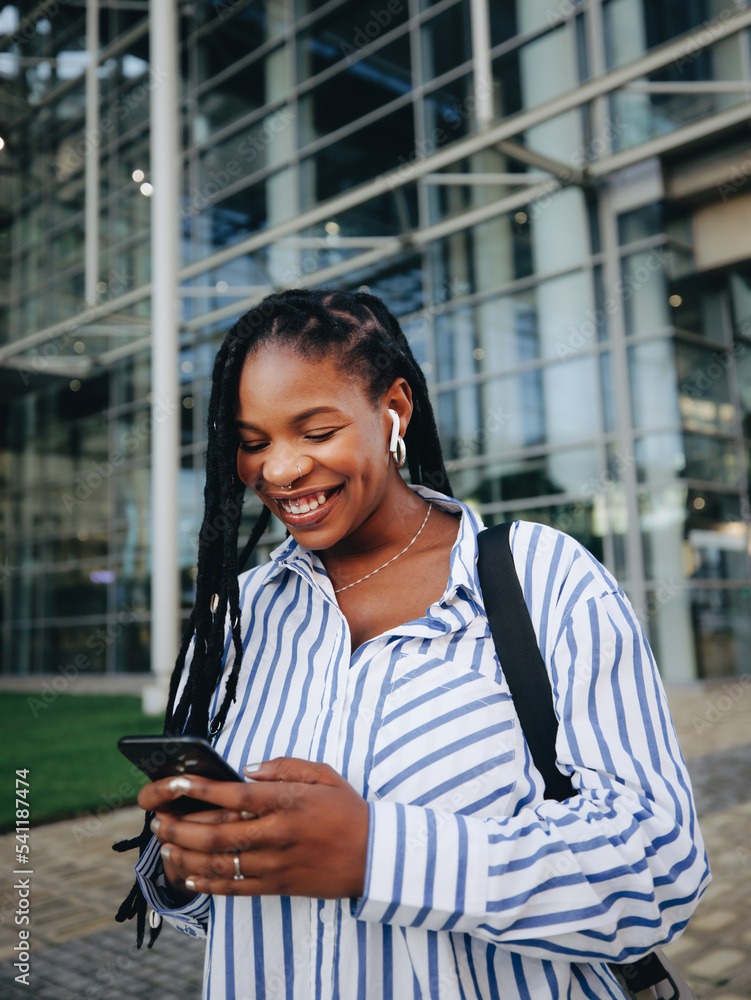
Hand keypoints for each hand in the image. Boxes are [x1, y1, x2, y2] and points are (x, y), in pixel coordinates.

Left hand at [137, 758, 368, 898]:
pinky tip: (188, 875)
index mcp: (288, 801)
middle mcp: (278, 833)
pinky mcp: (277, 886)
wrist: (375, 857)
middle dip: (179, 826)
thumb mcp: (324, 775)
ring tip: (165, 845)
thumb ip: (285, 767)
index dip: (198, 789)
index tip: (172, 782)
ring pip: (219, 863)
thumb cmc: (347, 811)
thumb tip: (248, 769)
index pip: (234, 794)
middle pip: (216, 833)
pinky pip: (233, 888)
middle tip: (157, 819)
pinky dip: (206, 883)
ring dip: (185, 855)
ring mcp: (276, 863)